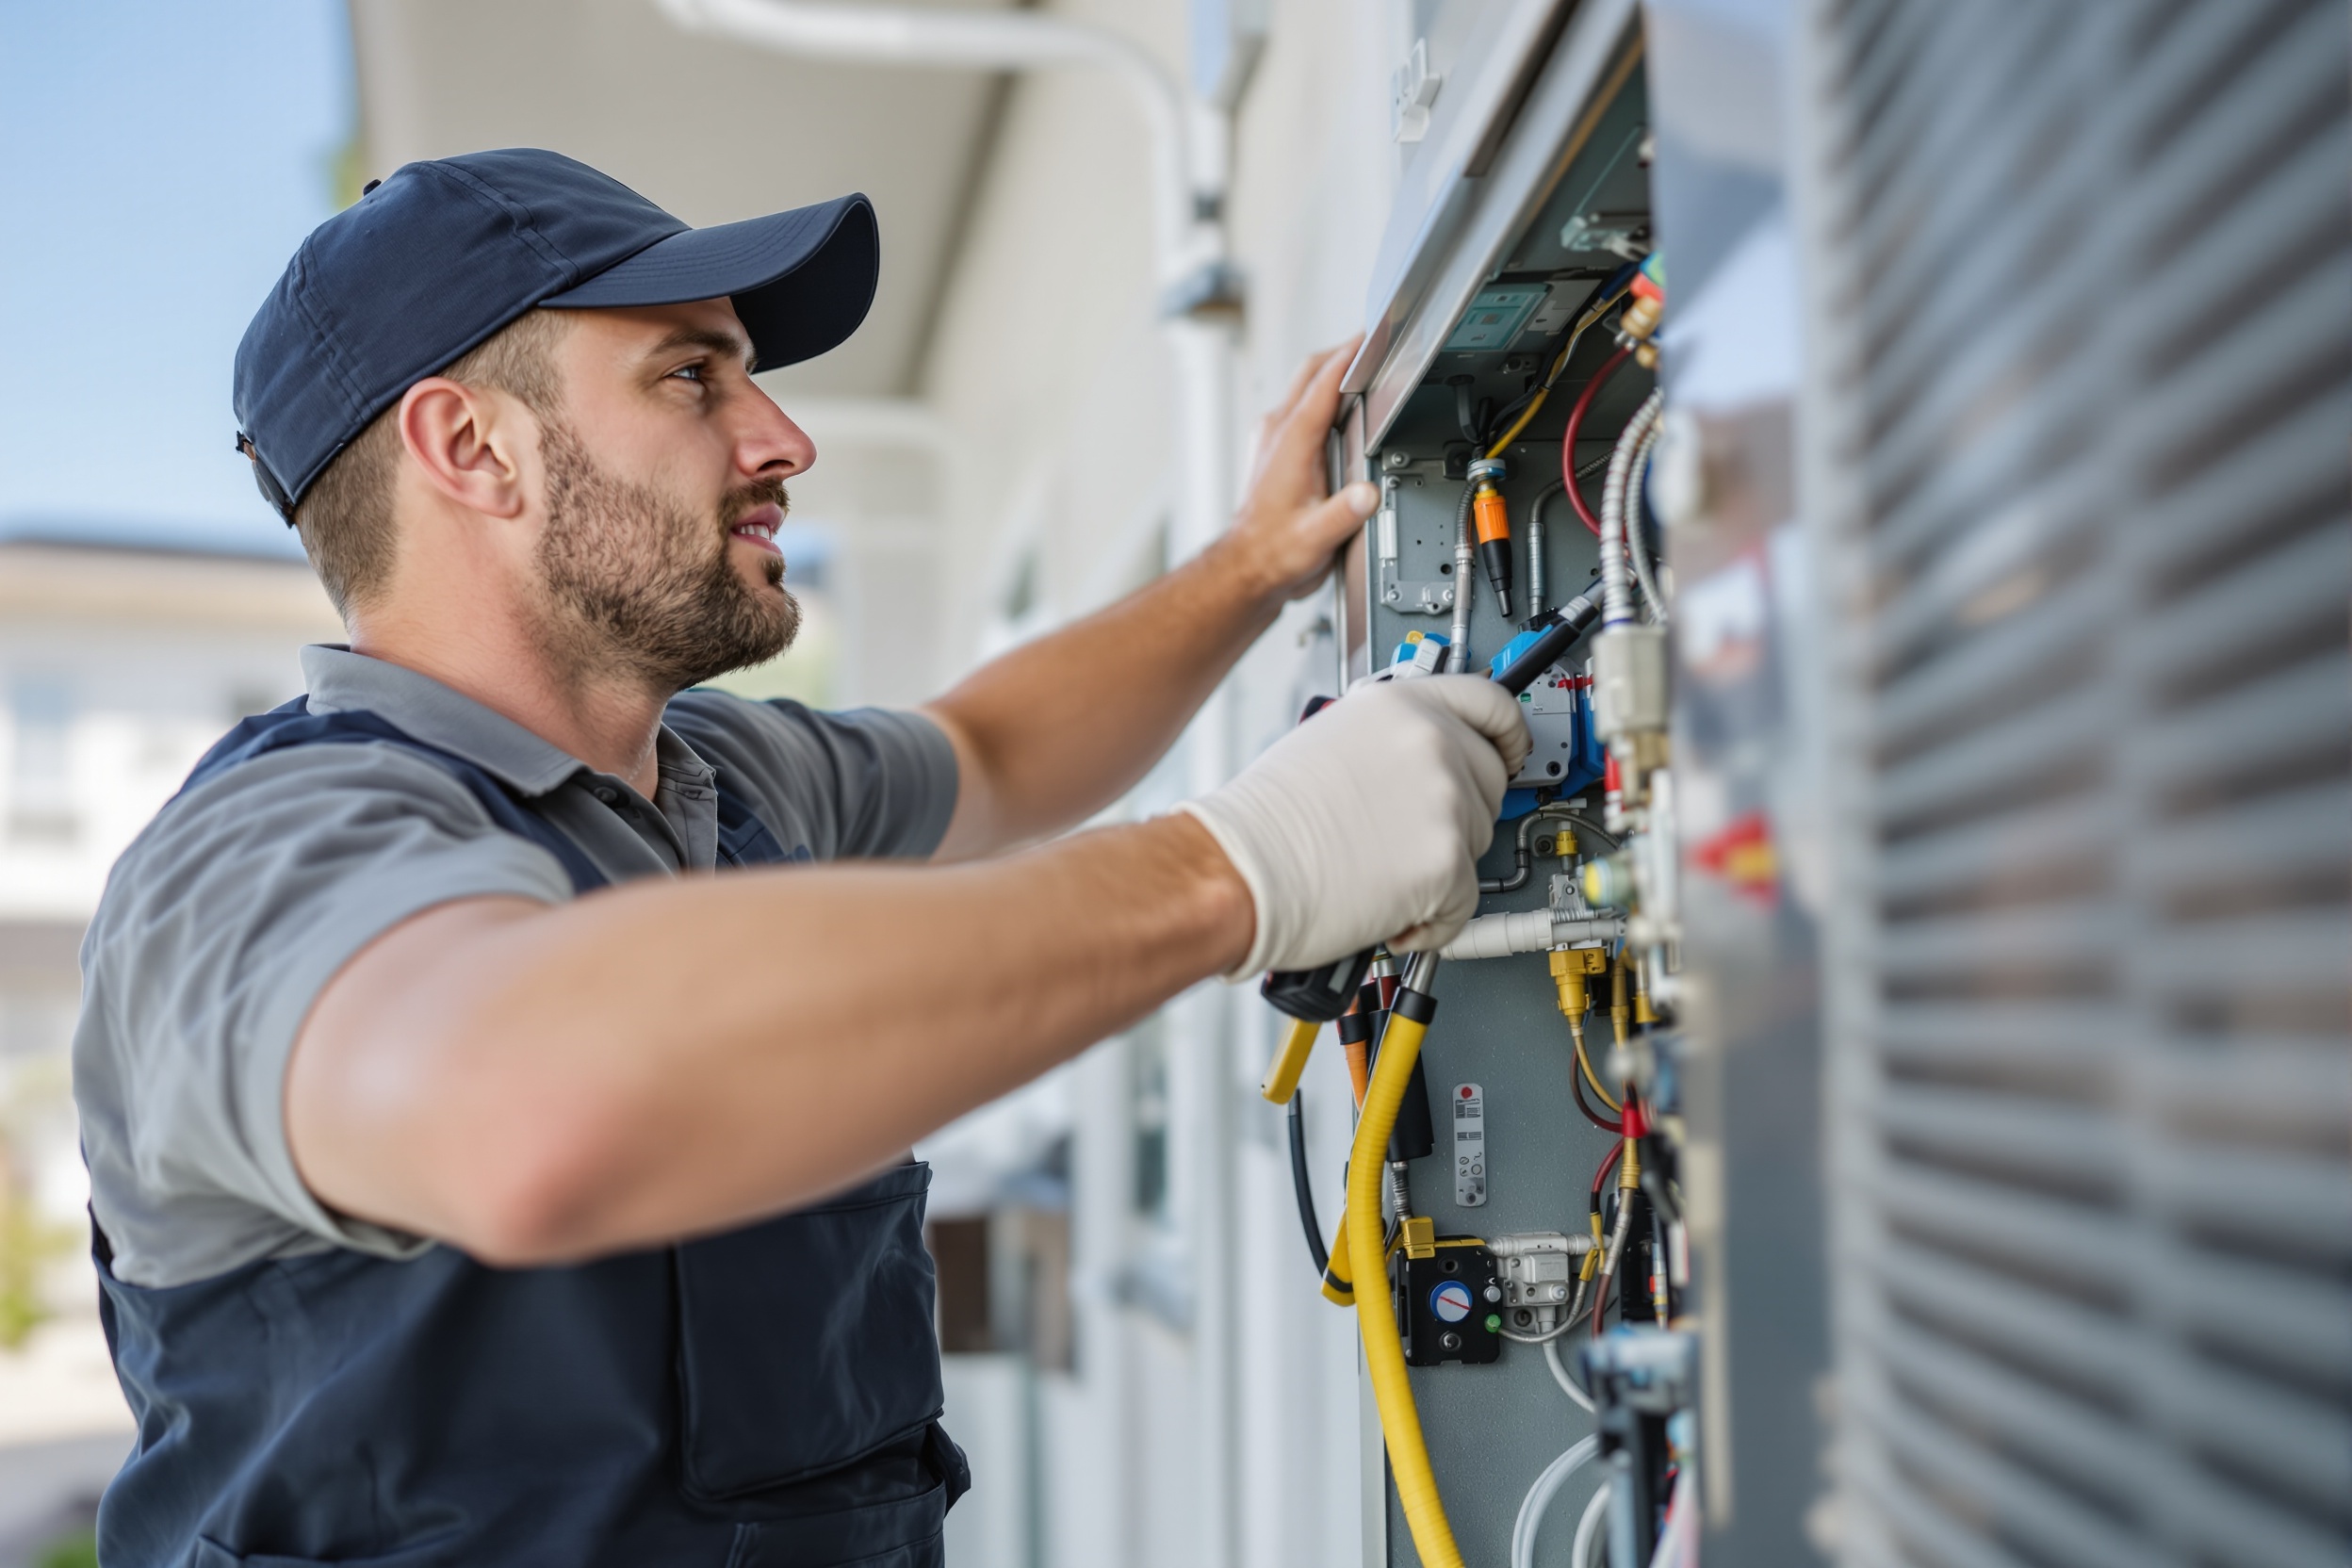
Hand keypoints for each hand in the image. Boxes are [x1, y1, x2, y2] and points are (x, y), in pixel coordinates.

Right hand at [1176, 676, 1532, 976]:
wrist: (1236, 871)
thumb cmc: (1262, 822)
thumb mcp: (1329, 742)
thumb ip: (1389, 742)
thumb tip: (1421, 766)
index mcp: (1399, 704)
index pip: (1490, 702)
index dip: (1509, 734)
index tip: (1512, 752)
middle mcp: (1430, 741)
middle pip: (1491, 780)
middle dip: (1459, 817)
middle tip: (1410, 838)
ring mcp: (1443, 800)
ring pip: (1478, 843)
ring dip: (1440, 869)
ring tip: (1380, 875)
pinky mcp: (1446, 862)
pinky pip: (1465, 901)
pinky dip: (1433, 919)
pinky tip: (1388, 910)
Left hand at [1219, 340, 1379, 601]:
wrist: (1248, 567)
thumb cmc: (1274, 552)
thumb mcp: (1315, 538)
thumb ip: (1343, 514)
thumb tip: (1367, 494)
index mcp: (1291, 443)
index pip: (1323, 384)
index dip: (1349, 356)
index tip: (1372, 337)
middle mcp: (1277, 433)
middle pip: (1309, 372)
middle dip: (1341, 353)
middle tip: (1372, 344)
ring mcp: (1272, 438)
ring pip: (1302, 386)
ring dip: (1330, 372)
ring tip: (1361, 368)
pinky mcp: (1272, 449)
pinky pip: (1299, 406)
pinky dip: (1320, 394)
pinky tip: (1338, 407)